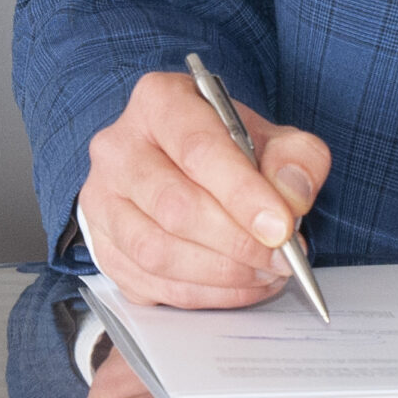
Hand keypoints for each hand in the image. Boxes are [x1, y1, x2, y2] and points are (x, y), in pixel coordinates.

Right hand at [82, 69, 331, 308]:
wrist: (183, 166)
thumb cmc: (225, 148)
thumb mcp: (271, 136)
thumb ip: (295, 158)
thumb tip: (291, 195)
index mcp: (158, 102)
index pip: (198, 149)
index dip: (242, 194)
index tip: (281, 226)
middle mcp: (118, 148)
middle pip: (174, 206)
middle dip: (237, 241)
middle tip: (281, 258)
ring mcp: (102, 201)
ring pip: (157, 251)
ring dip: (221, 273)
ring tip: (265, 272)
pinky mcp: (102, 247)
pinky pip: (151, 284)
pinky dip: (204, 295)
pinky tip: (239, 286)